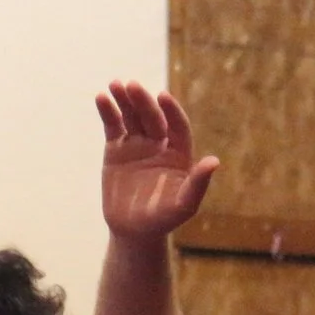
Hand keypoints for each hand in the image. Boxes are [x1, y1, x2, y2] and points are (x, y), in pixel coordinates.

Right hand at [97, 80, 219, 241]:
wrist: (133, 230)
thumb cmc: (164, 219)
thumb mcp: (184, 204)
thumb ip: (198, 183)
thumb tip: (214, 161)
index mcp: (179, 153)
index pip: (178, 126)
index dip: (172, 111)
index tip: (163, 96)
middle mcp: (160, 144)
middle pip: (152, 117)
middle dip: (143, 101)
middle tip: (132, 85)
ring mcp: (137, 144)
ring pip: (132, 116)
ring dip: (124, 100)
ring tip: (115, 84)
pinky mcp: (116, 149)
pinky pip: (113, 126)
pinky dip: (107, 111)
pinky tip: (101, 98)